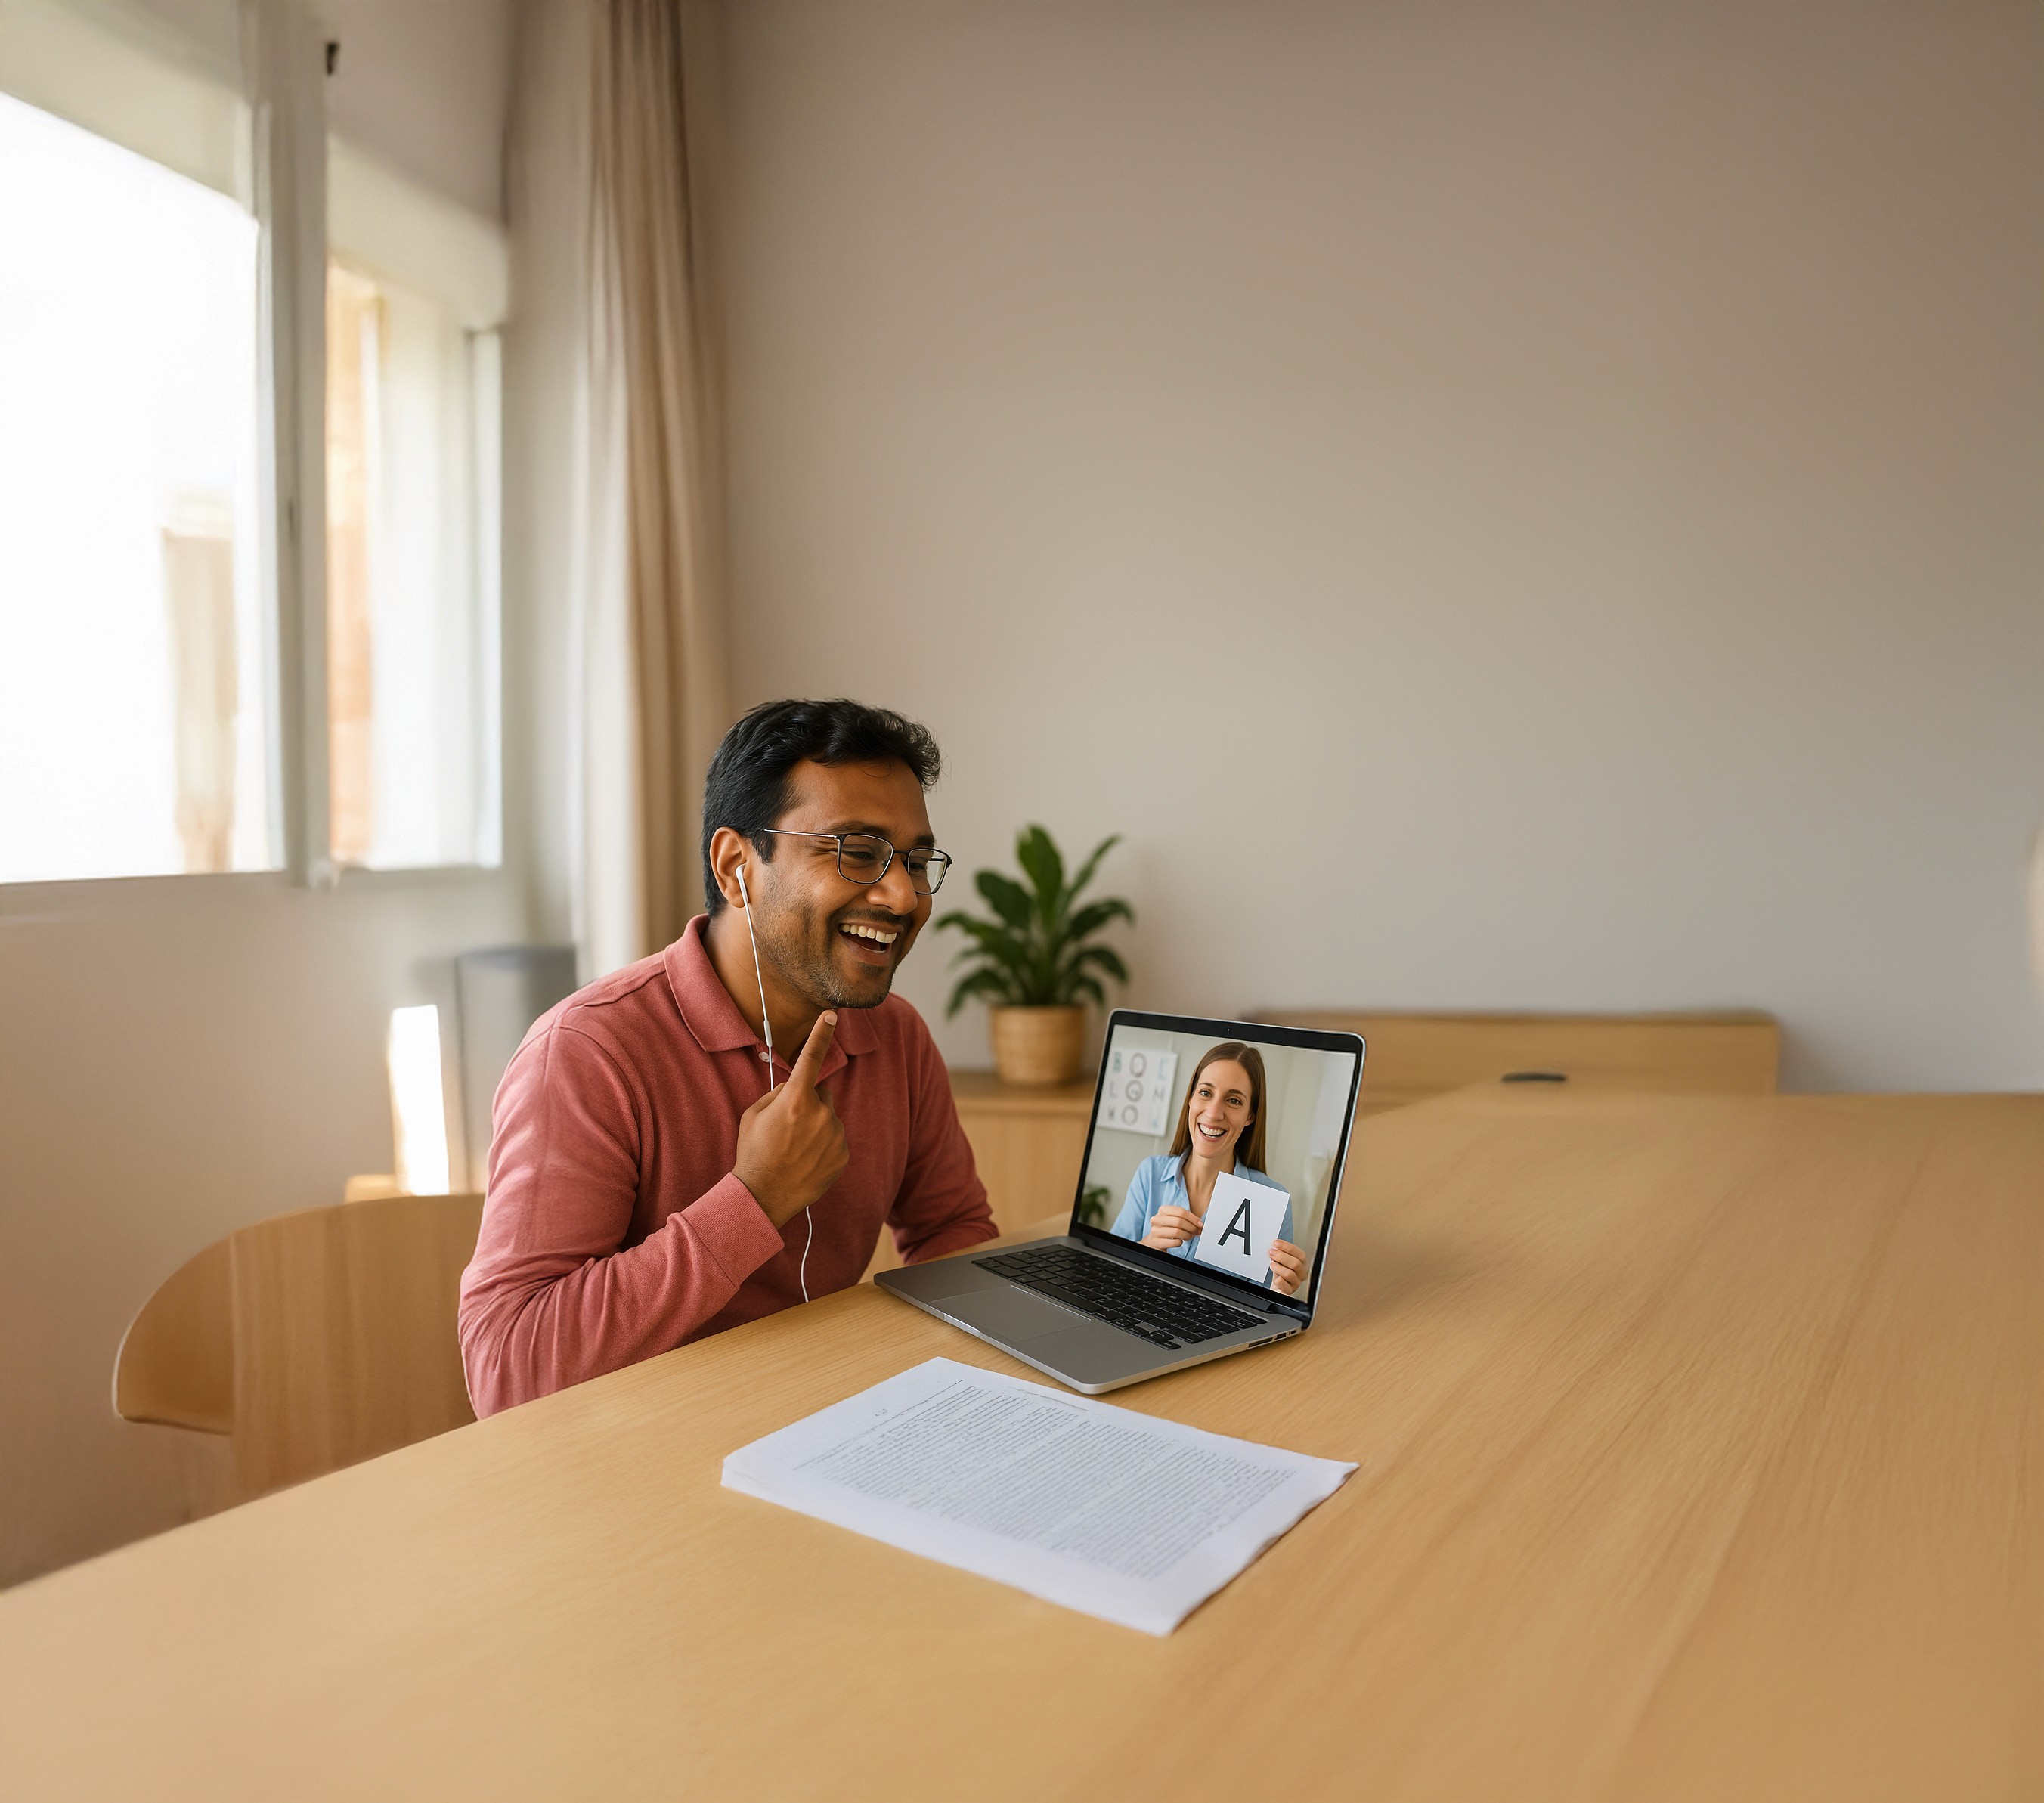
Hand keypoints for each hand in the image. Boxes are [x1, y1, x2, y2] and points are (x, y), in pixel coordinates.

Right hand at [733, 1012, 848, 1228]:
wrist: (763, 1197)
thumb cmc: (753, 1153)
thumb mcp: (753, 1115)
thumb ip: (778, 1093)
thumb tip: (795, 1086)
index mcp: (796, 1100)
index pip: (811, 1058)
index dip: (821, 1033)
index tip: (832, 1015)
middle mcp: (821, 1114)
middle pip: (820, 1093)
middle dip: (808, 1102)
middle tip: (787, 1126)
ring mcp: (835, 1136)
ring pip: (828, 1118)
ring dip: (816, 1126)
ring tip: (795, 1149)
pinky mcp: (843, 1155)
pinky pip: (835, 1139)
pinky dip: (824, 1145)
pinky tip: (806, 1160)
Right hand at [1140, 1204, 1201, 1250]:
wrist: (1153, 1241)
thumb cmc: (1167, 1228)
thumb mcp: (1174, 1219)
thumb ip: (1185, 1219)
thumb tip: (1200, 1224)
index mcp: (1163, 1210)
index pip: (1181, 1211)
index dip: (1193, 1218)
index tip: (1200, 1223)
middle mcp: (1157, 1219)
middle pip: (1179, 1221)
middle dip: (1192, 1227)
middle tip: (1197, 1231)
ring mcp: (1155, 1231)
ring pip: (1177, 1232)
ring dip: (1187, 1235)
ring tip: (1188, 1236)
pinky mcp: (1156, 1242)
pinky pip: (1174, 1242)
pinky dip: (1180, 1242)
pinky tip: (1179, 1241)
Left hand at [1265, 1238, 1306, 1295]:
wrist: (1277, 1287)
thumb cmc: (1280, 1272)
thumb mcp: (1281, 1261)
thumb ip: (1280, 1254)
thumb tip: (1275, 1248)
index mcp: (1302, 1263)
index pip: (1299, 1254)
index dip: (1287, 1247)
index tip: (1276, 1243)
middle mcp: (1301, 1273)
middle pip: (1295, 1264)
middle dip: (1281, 1256)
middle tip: (1271, 1253)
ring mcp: (1296, 1283)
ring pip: (1290, 1274)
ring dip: (1278, 1268)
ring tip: (1272, 1265)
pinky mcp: (1289, 1291)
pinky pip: (1286, 1287)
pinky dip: (1279, 1281)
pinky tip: (1276, 1278)